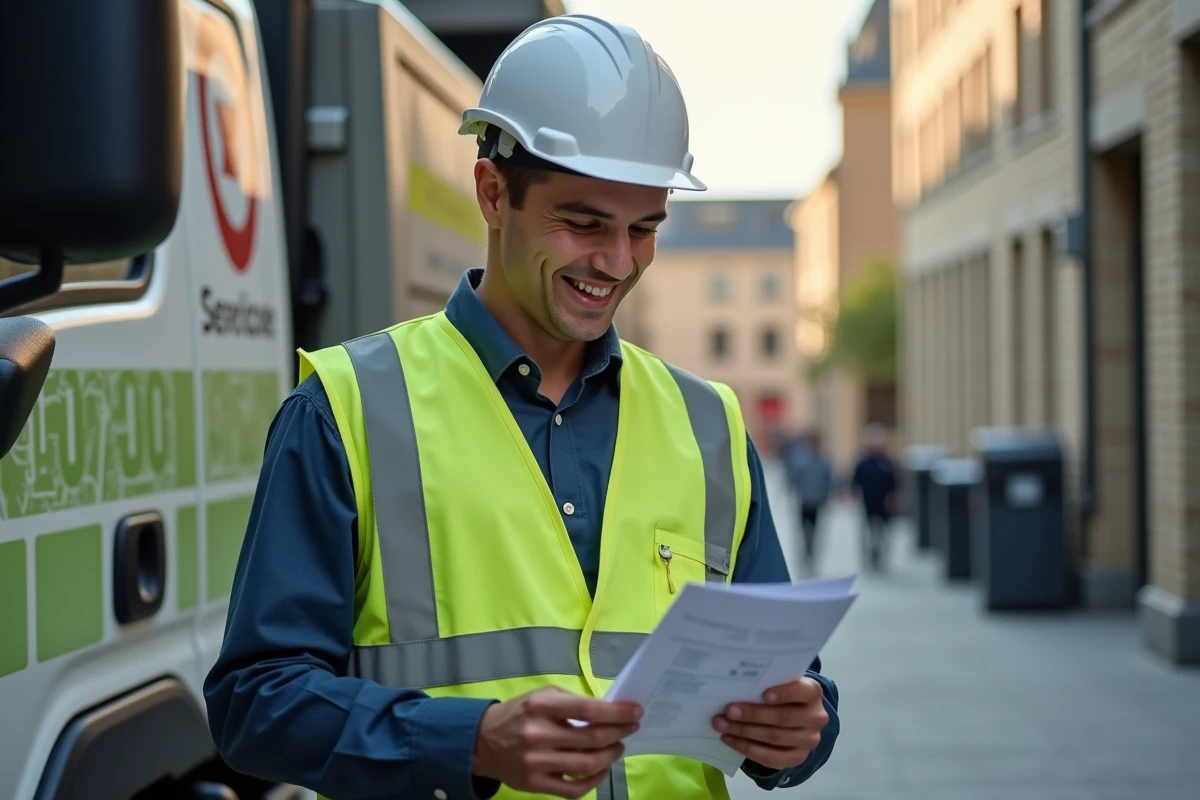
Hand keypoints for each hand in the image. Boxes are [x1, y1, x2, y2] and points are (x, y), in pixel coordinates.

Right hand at [473, 686, 641, 798]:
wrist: (482, 742)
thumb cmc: (519, 713)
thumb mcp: (542, 696)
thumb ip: (573, 702)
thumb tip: (608, 711)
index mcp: (541, 707)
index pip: (588, 710)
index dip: (617, 712)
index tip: (635, 712)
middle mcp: (538, 735)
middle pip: (592, 739)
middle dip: (619, 733)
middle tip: (631, 728)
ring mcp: (536, 763)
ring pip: (587, 766)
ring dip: (611, 756)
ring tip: (618, 747)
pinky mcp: (534, 784)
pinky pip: (574, 789)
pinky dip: (594, 780)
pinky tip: (601, 769)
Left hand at [711, 677, 827, 769]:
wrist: (795, 717)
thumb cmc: (781, 694)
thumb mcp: (780, 683)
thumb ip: (766, 682)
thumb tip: (735, 684)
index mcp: (813, 692)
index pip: (803, 691)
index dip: (785, 693)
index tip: (763, 694)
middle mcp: (816, 717)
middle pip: (783, 717)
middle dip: (753, 714)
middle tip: (728, 711)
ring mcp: (809, 740)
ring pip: (774, 738)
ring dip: (744, 732)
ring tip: (722, 725)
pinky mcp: (798, 758)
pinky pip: (771, 757)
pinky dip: (747, 748)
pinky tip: (730, 740)